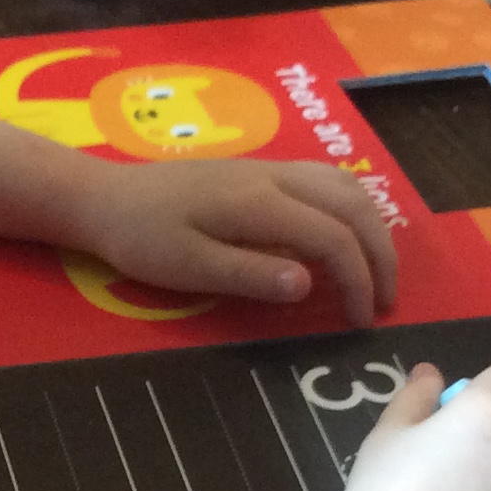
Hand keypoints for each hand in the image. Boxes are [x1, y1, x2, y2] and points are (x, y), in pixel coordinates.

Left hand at [69, 159, 397, 325]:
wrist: (105, 197)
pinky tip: (345, 234)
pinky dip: (351, 206)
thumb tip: (308, 285)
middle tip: (386, 301)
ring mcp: (270, 168)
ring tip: (375, 270)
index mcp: (258, 204)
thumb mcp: (187, 268)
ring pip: (346, 184)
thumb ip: (249, 275)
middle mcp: (275, 176)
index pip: (333, 238)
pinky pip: (326, 178)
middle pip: (354, 205)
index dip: (359, 280)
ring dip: (372, 226)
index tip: (362, 322)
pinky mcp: (262, 170)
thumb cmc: (141, 239)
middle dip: (381, 254)